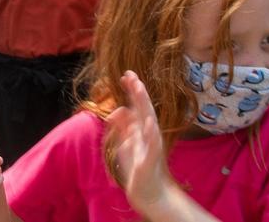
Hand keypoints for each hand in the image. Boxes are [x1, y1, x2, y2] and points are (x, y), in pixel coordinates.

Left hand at [105, 71, 173, 214]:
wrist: (148, 194)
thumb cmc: (138, 168)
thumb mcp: (126, 144)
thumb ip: (121, 127)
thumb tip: (115, 110)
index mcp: (140, 130)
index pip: (136, 106)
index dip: (132, 90)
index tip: (125, 74)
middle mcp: (148, 135)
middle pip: (144, 108)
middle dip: (137, 91)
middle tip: (130, 74)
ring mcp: (151, 146)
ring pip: (149, 121)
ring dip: (145, 104)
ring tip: (139, 88)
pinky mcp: (151, 160)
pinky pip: (153, 145)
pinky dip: (151, 133)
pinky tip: (148, 122)